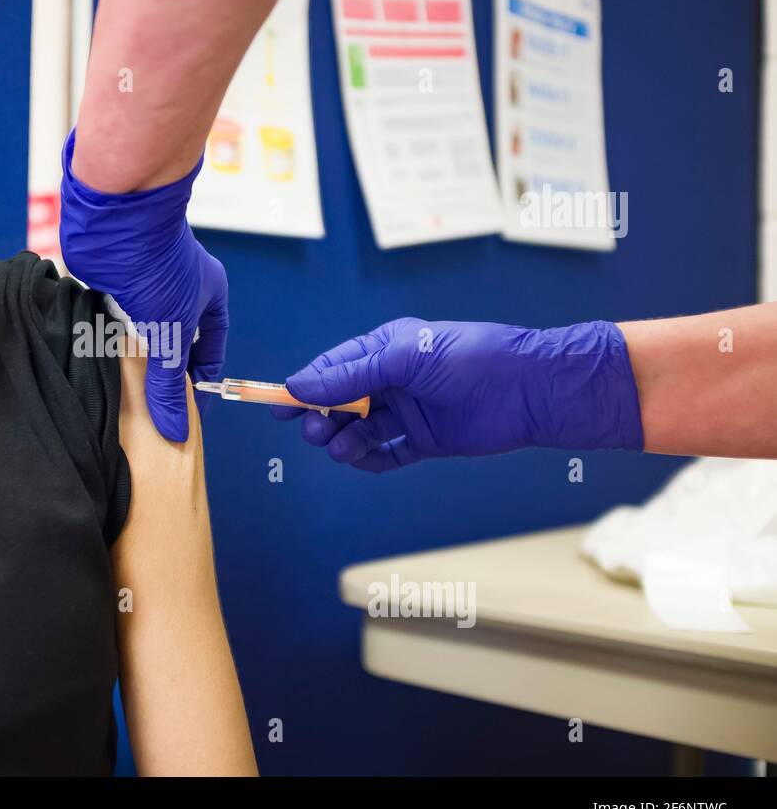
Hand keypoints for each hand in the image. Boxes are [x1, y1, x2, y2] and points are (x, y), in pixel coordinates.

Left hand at [60, 130, 228, 441]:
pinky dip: (106, 342)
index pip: (210, 348)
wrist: (117, 219)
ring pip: (140, 333)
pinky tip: (100, 365)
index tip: (188, 413)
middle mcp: (179, 289)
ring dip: (132, 358)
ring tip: (123, 395)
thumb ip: (169, 384)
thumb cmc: (160, 267)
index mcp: (208, 295)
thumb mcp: (172, 333)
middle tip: (152, 409)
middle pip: (173, 342)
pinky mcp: (112, 284)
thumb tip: (176, 430)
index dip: (201, 381)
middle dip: (163, 373)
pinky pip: (111, 322)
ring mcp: (144, 286)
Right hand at [274, 317, 643, 471]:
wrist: (531, 390)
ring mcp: (407, 411)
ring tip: (343, 447)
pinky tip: (362, 459)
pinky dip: (368, 459)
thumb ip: (352, 373)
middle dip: (321, 417)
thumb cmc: (472, 359)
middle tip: (316, 432)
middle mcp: (391, 379)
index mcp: (383, 349)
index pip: (331, 368)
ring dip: (343, 440)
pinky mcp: (424, 440)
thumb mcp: (405, 356)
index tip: (277, 406)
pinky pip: (384, 453)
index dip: (303, 388)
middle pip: (339, 402)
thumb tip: (301, 386)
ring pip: (358, 430)